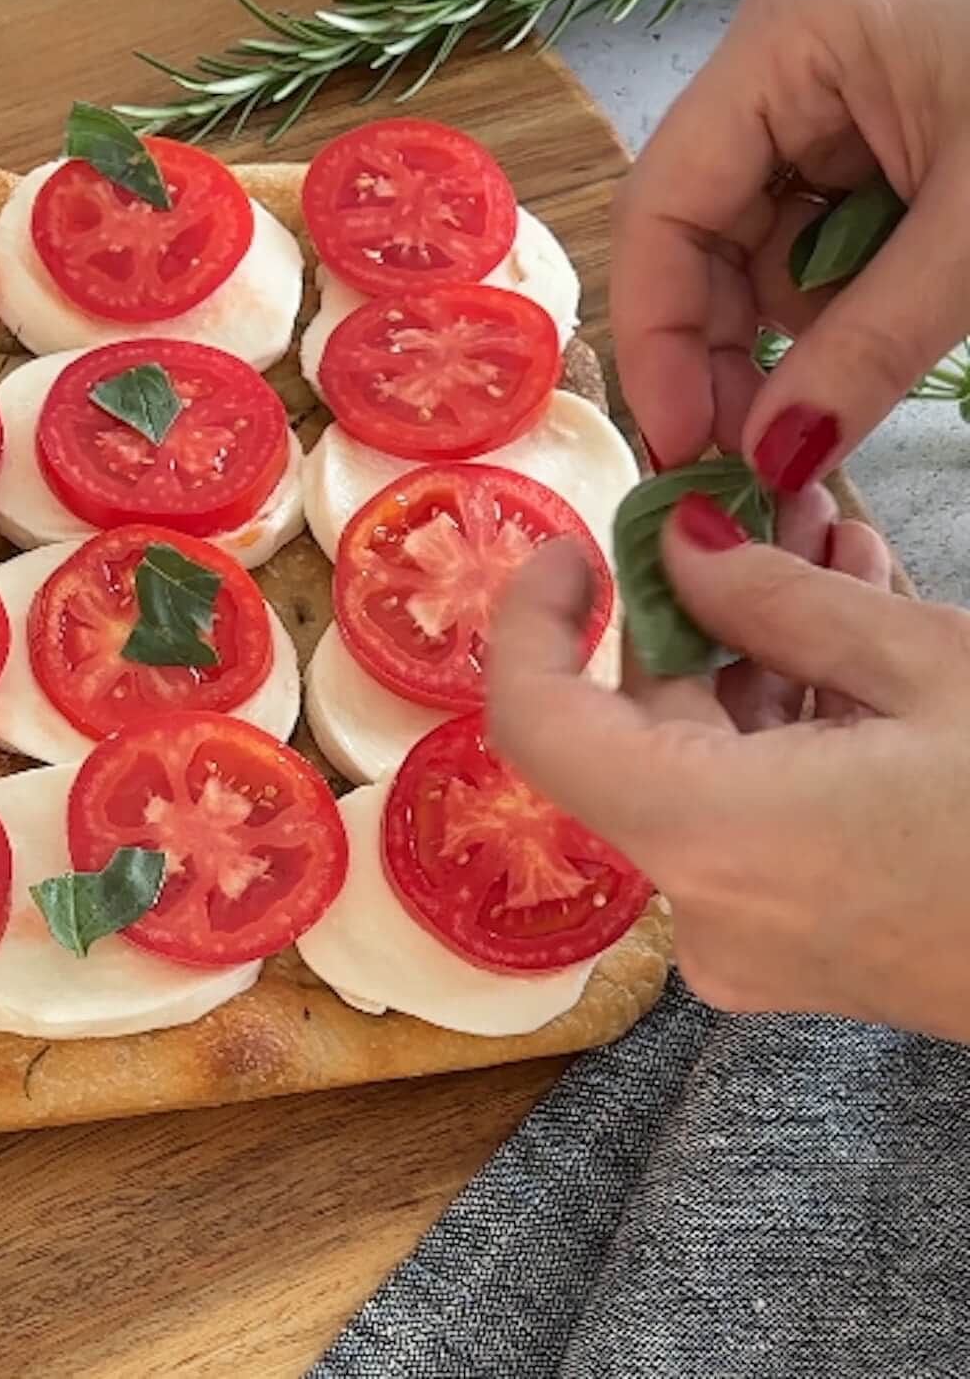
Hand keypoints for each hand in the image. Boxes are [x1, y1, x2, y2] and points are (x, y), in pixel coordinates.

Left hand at [488, 503, 969, 1040]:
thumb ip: (776, 599)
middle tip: (763, 513)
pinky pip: (758, 813)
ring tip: (837, 554)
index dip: (530, 624)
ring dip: (756, 657)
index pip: (539, 723)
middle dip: (693, 613)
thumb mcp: (929, 671)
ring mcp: (758, 941)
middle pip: (637, 734)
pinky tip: (856, 639)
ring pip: (706, 766)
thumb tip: (676, 546)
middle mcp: (708, 910)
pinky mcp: (808, 946)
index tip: (572, 550)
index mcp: (711, 839)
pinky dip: (788, 727)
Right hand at [610, 0, 969, 487]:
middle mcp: (786, 53)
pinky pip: (820, 234)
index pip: (662, 206)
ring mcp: (830, 85)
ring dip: (789, 337)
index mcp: (790, 37)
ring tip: (835, 401)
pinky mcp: (877, 120)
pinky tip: (877, 339)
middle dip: (723, 351)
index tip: (683, 447)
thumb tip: (773, 460)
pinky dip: (841, 304)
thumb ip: (870, 347)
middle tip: (756, 457)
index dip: (657, 338)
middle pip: (699, 231)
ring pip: (758, 245)